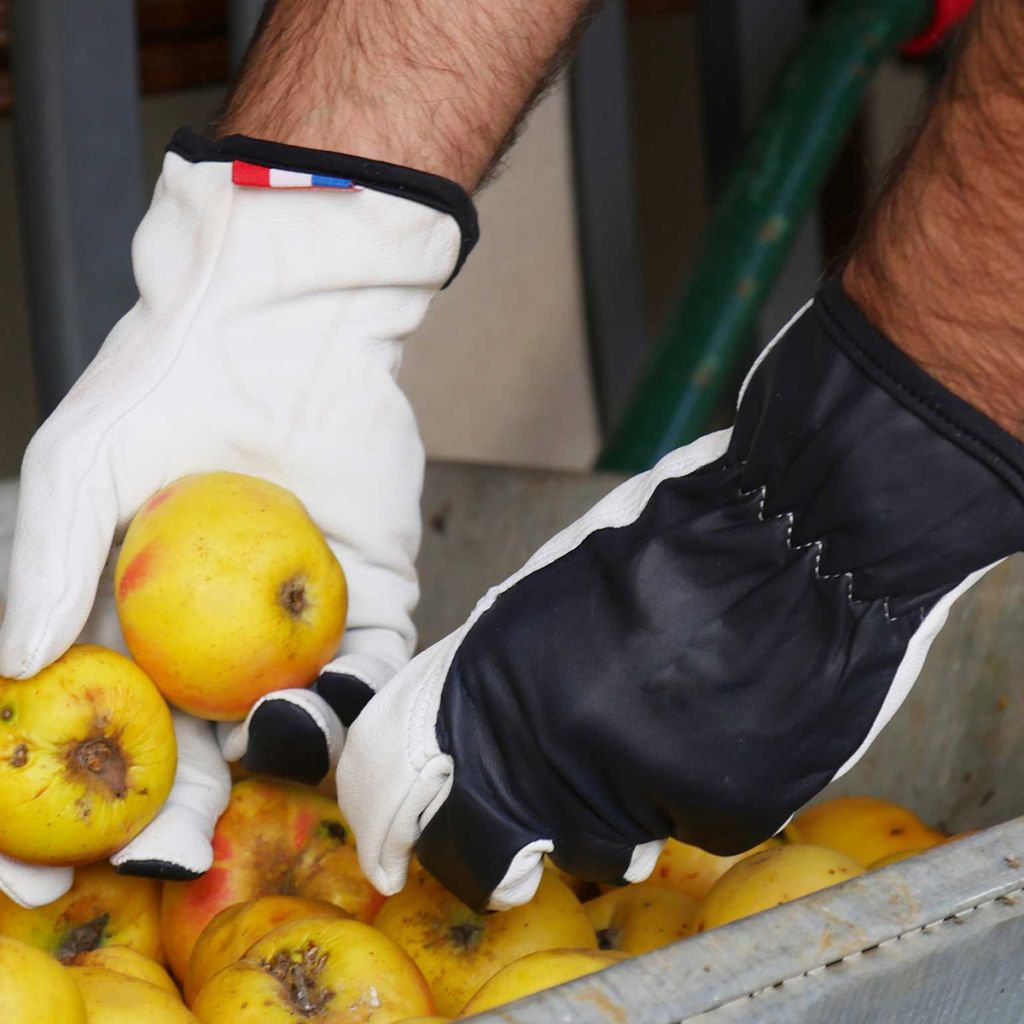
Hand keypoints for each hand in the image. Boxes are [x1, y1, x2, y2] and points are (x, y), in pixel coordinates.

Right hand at [0, 129, 475, 896]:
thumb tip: (16, 665)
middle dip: (177, 814)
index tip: (47, 868)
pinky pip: (370, 665)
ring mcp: (297, 621)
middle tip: (168, 844)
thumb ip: (41, 561)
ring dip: (271, 757)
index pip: (100, 729)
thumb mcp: (77, 465)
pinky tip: (315, 704)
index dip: (67, 808)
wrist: (281, 320)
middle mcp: (216, 634)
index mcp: (137, 618)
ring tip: (245, 752)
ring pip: (289, 720)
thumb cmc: (168, 383)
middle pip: (195, 750)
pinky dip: (350, 697)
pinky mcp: (372, 594)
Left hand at [338, 282, 1023, 910]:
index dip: (410, 832)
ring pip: (605, 842)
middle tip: (564, 802)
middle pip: (502, 850)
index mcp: (487, 686)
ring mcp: (630, 787)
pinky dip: (704, 790)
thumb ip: (492, 684)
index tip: (418, 854)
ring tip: (670, 720)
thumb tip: (459, 754)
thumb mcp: (546, 597)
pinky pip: (693, 827)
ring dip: (627, 802)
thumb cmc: (673, 546)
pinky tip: (726, 721)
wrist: (796, 531)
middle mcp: (543, 749)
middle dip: (523, 840)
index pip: (412, 801)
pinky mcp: (715, 811)